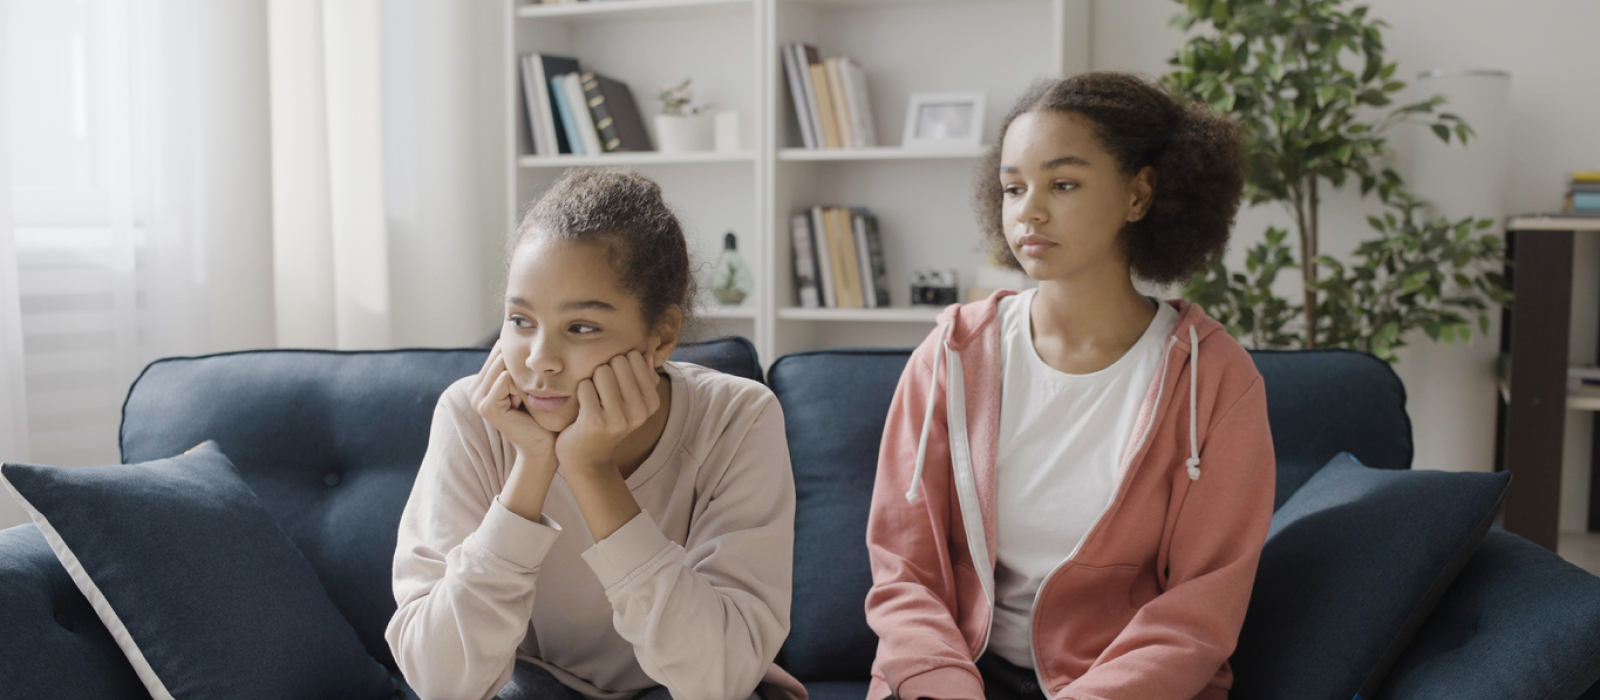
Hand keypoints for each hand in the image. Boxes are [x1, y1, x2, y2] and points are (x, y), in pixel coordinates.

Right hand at [469, 341, 556, 468]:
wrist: (543, 444)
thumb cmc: (540, 413)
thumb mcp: (527, 384)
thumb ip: (518, 365)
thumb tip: (522, 336)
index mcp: (481, 383)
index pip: (498, 351)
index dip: (519, 356)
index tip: (530, 374)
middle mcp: (474, 390)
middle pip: (499, 356)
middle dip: (520, 364)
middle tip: (529, 387)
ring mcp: (477, 399)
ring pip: (502, 366)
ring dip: (522, 377)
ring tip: (527, 394)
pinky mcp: (487, 407)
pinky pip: (504, 380)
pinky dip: (520, 386)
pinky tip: (525, 400)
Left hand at [554, 350, 660, 472]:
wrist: (588, 457)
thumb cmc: (608, 422)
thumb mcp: (631, 402)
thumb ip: (642, 377)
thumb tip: (645, 353)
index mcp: (652, 403)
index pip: (634, 357)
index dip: (619, 365)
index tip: (616, 385)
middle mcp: (639, 411)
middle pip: (617, 361)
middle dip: (605, 370)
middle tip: (602, 393)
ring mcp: (618, 418)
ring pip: (601, 371)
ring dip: (592, 380)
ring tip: (593, 399)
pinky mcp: (595, 421)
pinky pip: (584, 385)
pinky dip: (580, 392)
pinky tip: (582, 408)